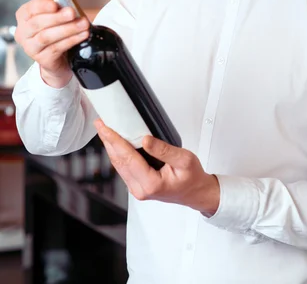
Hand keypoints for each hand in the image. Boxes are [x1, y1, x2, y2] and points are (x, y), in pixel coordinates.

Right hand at [15, 0, 89, 87]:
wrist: (58, 57)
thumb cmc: (56, 30)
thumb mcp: (58, 13)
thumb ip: (62, 0)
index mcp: (24, 17)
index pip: (29, 9)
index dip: (42, 6)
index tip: (55, 4)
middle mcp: (23, 33)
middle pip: (36, 24)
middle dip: (56, 17)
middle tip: (72, 13)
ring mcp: (30, 47)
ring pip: (46, 37)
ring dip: (67, 29)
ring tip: (83, 24)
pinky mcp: (42, 59)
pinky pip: (56, 48)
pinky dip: (71, 40)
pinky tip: (82, 35)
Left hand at [95, 119, 219, 216]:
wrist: (195, 192)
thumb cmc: (192, 178)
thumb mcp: (184, 160)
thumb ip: (164, 150)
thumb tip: (145, 140)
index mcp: (151, 184)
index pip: (128, 158)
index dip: (115, 140)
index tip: (106, 128)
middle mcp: (140, 189)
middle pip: (118, 162)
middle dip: (108, 141)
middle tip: (100, 124)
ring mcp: (137, 189)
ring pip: (118, 165)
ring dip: (110, 146)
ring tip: (105, 130)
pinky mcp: (137, 185)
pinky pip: (123, 168)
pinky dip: (118, 154)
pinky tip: (115, 143)